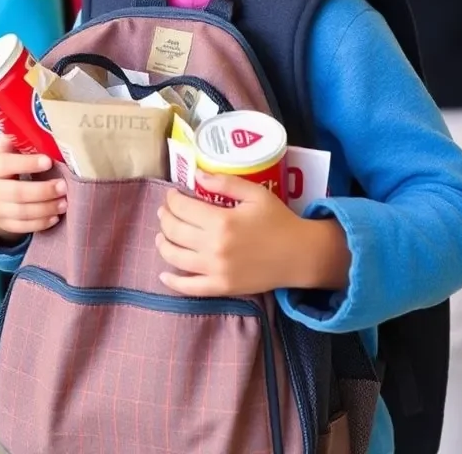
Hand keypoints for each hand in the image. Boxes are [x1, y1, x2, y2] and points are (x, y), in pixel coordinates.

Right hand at [0, 133, 66, 245]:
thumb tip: (43, 121)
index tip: (48, 161)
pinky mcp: (3, 224)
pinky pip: (22, 227)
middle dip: (42, 191)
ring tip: (64, 202)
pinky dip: (40, 223)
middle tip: (63, 186)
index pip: (7, 164)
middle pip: (16, 193)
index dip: (27, 164)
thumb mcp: (4, 146)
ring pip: (22, 213)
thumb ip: (18, 136)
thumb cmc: (4, 161)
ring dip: (46, 208)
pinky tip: (55, 217)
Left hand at [156, 172, 350, 296]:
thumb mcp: (256, 193)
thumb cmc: (279, 220)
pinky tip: (164, 274)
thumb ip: (225, 182)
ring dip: (163, 244)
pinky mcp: (222, 288)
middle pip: (175, 231)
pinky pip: (190, 288)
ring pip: (176, 257)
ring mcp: (216, 270)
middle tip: (165, 210)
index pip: (182, 208)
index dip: (172, 199)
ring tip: (161, 234)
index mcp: (222, 221)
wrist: (300, 255)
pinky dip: (173, 282)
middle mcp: (215, 247)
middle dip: (165, 217)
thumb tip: (197, 174)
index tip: (172, 194)